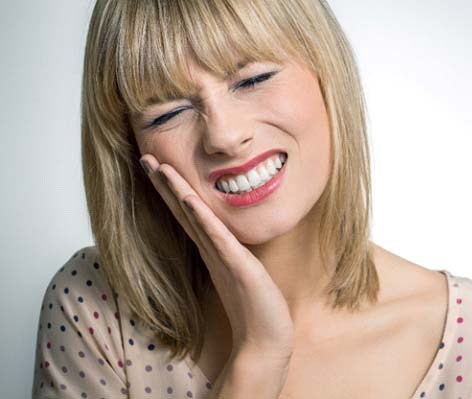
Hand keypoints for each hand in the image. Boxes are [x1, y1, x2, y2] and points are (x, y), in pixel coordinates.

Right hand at [139, 154, 294, 359]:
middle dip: (165, 184)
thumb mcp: (241, 272)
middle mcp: (213, 251)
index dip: (172, 191)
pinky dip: (202, 219)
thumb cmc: (254, 308)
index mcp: (214, 250)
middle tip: (146, 157)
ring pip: (195, 219)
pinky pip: (216, 239)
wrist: (265, 341)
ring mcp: (222, 258)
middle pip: (184, 211)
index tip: (158, 166)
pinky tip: (189, 200)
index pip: (188, 215)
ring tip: (159, 167)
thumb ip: (228, 256)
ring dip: (176, 192)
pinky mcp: (236, 267)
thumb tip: (223, 241)